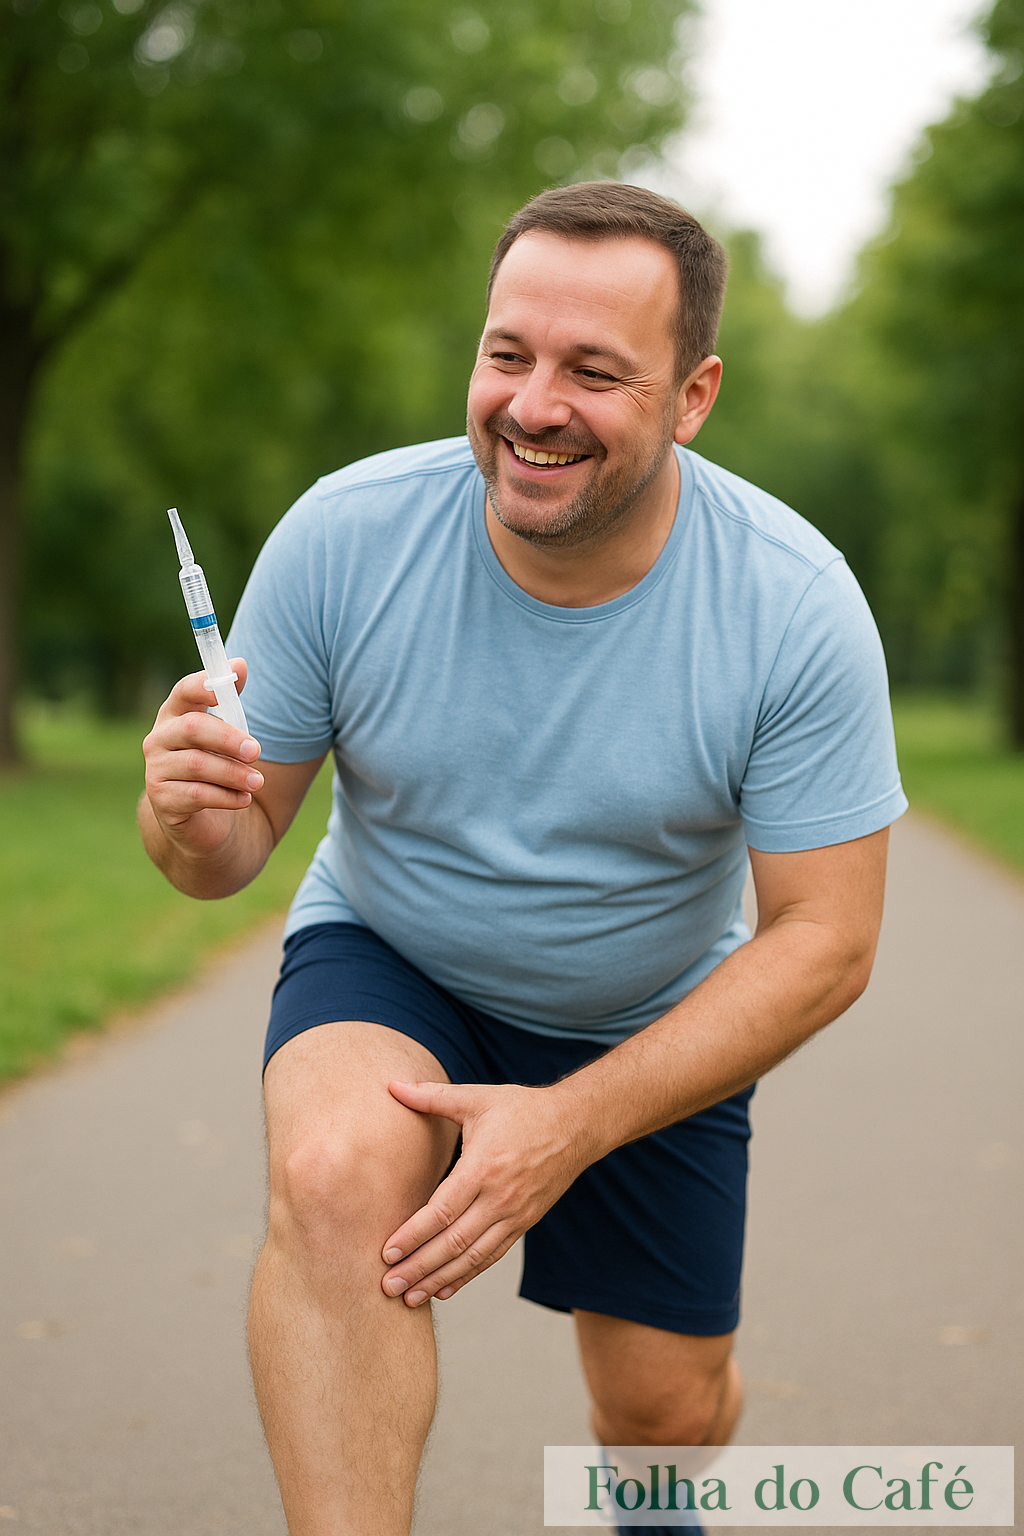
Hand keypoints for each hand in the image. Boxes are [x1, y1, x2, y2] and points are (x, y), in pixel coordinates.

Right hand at [142, 660, 261, 858]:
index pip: (185, 691)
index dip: (204, 685)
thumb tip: (240, 663)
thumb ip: (231, 699)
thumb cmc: (214, 764)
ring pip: (197, 764)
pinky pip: (197, 795)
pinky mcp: (162, 800)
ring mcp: (157, 769)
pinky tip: (244, 799)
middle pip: (193, 728)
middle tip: (256, 750)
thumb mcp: (225, 731)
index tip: (229, 683)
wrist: (198, 818)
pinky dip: (226, 797)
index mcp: (175, 714)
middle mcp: (159, 738)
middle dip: (228, 738)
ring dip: (233, 773)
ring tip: (258, 781)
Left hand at [380, 1079, 589, 1305]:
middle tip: (387, 1287)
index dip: (413, 1235)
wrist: (576, 1125)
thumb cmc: (522, 1109)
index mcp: (484, 1167)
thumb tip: (392, 1085)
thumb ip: (432, 1096)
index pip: (442, 1211)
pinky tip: (443, 1289)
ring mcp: (514, 1215)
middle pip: (453, 1243)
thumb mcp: (477, 1098)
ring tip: (409, 1298)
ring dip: (439, 1280)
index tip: (387, 1253)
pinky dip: (466, 1276)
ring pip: (472, 1257)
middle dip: (418, 1268)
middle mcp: (500, 1197)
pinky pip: (491, 1256)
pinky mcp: (524, 1223)